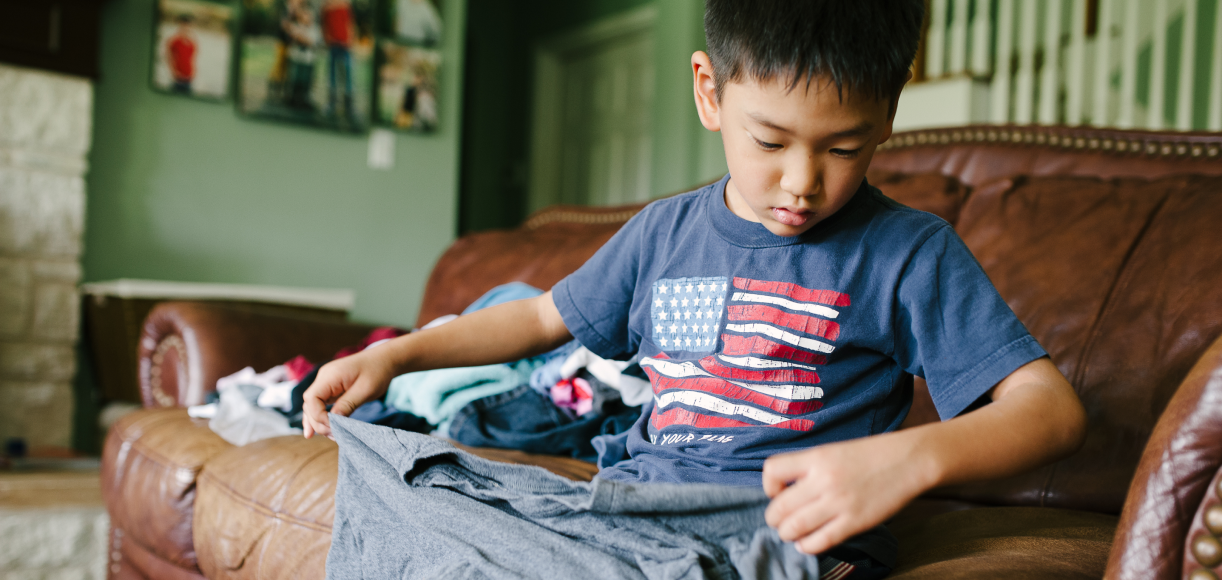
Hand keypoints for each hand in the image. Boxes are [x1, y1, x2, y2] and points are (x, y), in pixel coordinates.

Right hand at [301, 348, 398, 438]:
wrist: (385, 359)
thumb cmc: (378, 372)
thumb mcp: (365, 390)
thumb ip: (347, 405)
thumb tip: (332, 422)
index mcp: (330, 376)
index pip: (312, 399)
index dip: (319, 417)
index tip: (335, 427)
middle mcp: (324, 378)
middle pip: (310, 405)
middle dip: (319, 423)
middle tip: (335, 436)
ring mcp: (326, 382)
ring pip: (312, 406)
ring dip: (319, 422)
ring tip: (331, 436)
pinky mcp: (331, 388)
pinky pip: (319, 404)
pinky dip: (318, 416)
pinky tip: (314, 431)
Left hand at [762, 433, 932, 554]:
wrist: (908, 460)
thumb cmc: (870, 455)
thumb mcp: (833, 450)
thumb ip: (809, 468)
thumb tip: (785, 490)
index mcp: (816, 457)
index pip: (772, 470)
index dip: (768, 485)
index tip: (778, 492)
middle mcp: (823, 480)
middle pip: (779, 506)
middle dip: (774, 518)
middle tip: (780, 520)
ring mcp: (839, 503)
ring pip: (794, 527)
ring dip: (787, 533)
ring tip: (791, 532)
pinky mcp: (854, 522)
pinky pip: (820, 541)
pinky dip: (807, 546)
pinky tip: (807, 543)